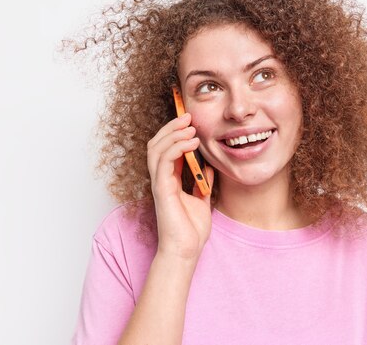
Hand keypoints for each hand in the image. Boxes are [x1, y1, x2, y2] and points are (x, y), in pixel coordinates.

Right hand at [146, 113, 214, 261]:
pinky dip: (176, 149)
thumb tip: (210, 166)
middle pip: (157, 143)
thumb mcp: (202, 198)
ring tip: (190, 127)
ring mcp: (159, 184)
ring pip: (157, 149)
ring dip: (173, 134)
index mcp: (169, 179)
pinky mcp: (162, 190)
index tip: (190, 121)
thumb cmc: (191, 229)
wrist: (186, 251)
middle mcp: (161, 179)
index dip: (175, 132)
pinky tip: (191, 143)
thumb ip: (203, 181)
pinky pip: (163, 162)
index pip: (166, 148)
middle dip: (171, 127)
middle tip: (188, 116)